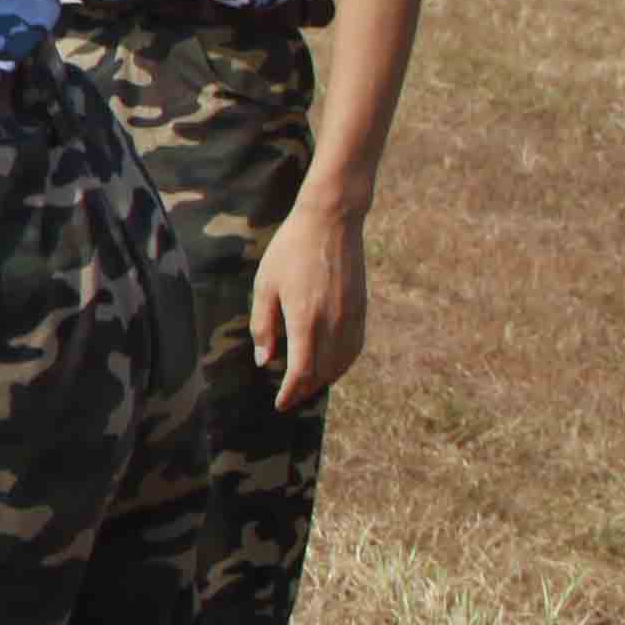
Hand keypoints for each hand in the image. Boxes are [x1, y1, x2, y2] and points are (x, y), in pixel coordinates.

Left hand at [251, 204, 367, 411]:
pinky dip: (342, 364)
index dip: (290, 392)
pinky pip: (354, 348)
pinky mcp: (361, 309)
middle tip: (290, 399)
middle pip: (322, 373)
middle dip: (305, 390)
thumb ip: (263, 325)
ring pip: (341, 364)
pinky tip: (331, 366)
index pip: (301, 372)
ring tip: (308, 387)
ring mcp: (351, 317)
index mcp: (306, 320)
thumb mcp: (265, 285)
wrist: (331, 221)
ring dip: (325, 380)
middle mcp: (333, 324)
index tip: (279, 403)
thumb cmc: (290, 250)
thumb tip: (265, 361)